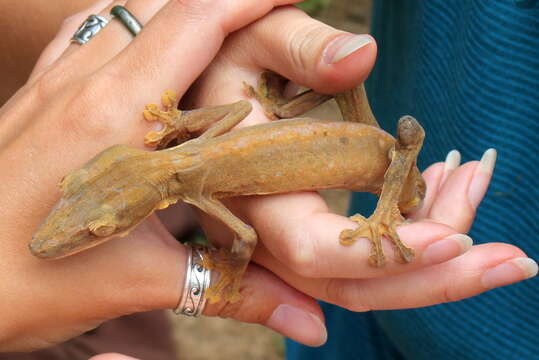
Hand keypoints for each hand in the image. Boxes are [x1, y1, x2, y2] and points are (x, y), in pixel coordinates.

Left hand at [0, 0, 329, 351]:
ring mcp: (54, 83)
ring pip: (126, 9)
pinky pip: (90, 33)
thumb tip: (307, 319)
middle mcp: (83, 83)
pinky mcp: (37, 96)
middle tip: (270, 20)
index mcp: (115, 117)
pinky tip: (150, 50)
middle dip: (226, 2)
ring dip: (179, 11)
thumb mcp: (139, 283)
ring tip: (222, 30)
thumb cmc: (22, 285)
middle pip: (166, 3)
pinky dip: (132, 26)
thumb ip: (233, 291)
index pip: (195, 22)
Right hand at [185, 5, 536, 322]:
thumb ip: (300, 48)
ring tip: (477, 193)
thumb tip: (361, 55)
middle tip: (514, 260)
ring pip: (359, 279)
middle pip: (350, 285)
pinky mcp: (301, 230)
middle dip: (436, 279)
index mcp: (249, 187)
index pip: (314, 248)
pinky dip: (410, 235)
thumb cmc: (229, 60)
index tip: (457, 234)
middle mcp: (263, 231)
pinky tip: (445, 194)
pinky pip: (358, 255)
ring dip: (434, 258)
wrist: (206, 85)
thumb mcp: (256, 42)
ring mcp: (281, 238)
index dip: (385, 252)